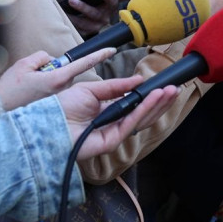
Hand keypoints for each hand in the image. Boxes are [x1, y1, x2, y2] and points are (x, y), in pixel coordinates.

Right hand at [0, 48, 116, 109]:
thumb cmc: (9, 91)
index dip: (98, 55)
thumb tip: (52, 61)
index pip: (83, 63)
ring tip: (32, 89)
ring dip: (54, 83)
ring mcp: (61, 99)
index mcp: (57, 78)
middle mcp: (63, 90)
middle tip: (39, 78)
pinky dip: (50, 91)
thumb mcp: (23, 66)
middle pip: (70, 74)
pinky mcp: (56, 107)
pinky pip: (57, 93)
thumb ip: (41, 58)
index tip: (112, 50)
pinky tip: (35, 96)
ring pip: (63, 83)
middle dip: (60, 72)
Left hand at [58, 75, 180, 159]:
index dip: (151, 96)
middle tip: (175, 88)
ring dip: (158, 104)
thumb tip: (138, 80)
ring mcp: (114, 133)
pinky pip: (132, 123)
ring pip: (142, 119)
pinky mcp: (112, 141)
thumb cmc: (62, 107)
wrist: (47, 124)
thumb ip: (116, 86)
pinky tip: (154, 98)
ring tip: (170, 91)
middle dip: (161, 101)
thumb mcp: (92, 89)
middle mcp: (114, 122)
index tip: (164, 85)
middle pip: (144, 112)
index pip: (136, 104)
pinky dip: (145, 110)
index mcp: (109, 110)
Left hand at [66, 0, 133, 35]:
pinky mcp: (90, 30)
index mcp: (112, 0)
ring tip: (72, 0)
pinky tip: (67, 13)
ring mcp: (101, 22)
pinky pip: (83, 25)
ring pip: (95, 15)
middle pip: (113, 4)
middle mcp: (110, 11)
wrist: (69, 12)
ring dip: (83, 7)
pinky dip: (74, 18)